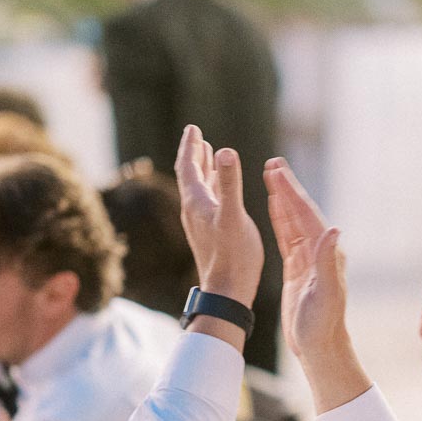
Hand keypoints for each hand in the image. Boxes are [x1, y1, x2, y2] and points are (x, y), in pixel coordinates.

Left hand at [174, 126, 262, 309]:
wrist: (227, 292)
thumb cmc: (233, 256)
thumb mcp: (234, 216)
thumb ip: (230, 183)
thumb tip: (225, 150)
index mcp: (196, 202)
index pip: (188, 167)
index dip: (190, 146)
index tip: (193, 128)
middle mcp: (194, 211)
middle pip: (190, 175)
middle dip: (194, 154)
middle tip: (196, 135)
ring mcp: (201, 223)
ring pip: (199, 188)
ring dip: (203, 169)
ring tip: (208, 152)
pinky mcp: (210, 233)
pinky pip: (208, 202)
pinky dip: (213, 186)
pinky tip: (220, 188)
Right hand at [264, 157, 370, 413]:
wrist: (319, 347)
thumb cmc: (322, 325)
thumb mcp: (325, 294)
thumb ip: (328, 261)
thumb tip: (333, 229)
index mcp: (326, 253)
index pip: (307, 215)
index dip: (291, 192)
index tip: (277, 172)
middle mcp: (320, 251)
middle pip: (301, 212)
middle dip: (287, 187)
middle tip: (273, 164)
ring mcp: (308, 259)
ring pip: (293, 221)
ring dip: (283, 198)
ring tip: (271, 175)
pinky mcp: (298, 269)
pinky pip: (287, 236)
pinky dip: (280, 218)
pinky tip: (273, 206)